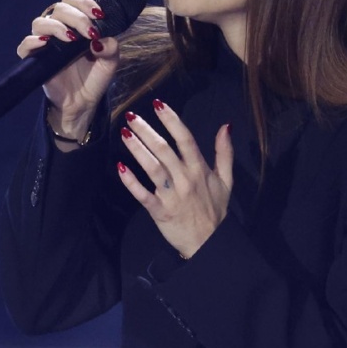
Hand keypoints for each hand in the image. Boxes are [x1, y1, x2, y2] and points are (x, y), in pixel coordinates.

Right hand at [17, 0, 123, 144]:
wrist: (83, 102)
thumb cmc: (95, 78)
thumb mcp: (110, 62)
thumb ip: (111, 47)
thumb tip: (99, 40)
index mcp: (76, 24)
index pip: (72, 1)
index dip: (84, 2)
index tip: (98, 15)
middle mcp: (58, 29)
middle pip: (59, 8)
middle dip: (76, 17)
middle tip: (90, 33)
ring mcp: (45, 43)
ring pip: (40, 22)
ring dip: (56, 26)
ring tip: (70, 39)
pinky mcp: (34, 59)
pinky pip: (25, 45)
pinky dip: (32, 41)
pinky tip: (45, 44)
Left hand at [118, 101, 232, 258]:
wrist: (209, 243)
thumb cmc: (216, 210)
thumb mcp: (226, 180)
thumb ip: (224, 152)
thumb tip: (225, 126)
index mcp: (200, 169)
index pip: (185, 139)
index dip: (172, 120)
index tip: (158, 104)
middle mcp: (185, 179)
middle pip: (164, 150)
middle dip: (146, 131)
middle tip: (130, 115)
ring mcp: (172, 195)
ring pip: (152, 168)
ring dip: (137, 150)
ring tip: (124, 134)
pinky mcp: (159, 211)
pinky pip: (142, 194)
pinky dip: (130, 182)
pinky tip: (120, 167)